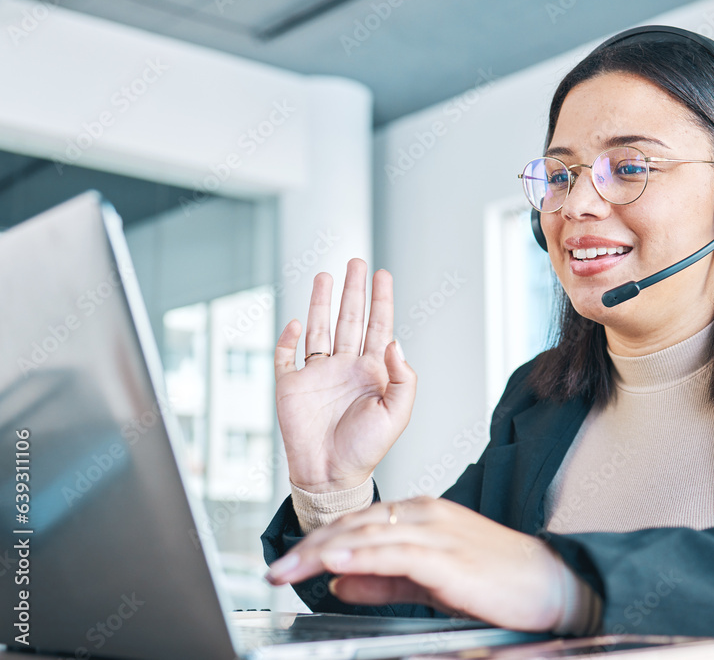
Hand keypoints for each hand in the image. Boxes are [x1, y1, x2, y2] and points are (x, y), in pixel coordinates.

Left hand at [264, 497, 568, 631]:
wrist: (549, 583)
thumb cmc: (495, 580)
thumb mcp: (427, 581)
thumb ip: (383, 580)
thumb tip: (339, 583)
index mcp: (421, 515)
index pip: (358, 523)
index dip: (319, 542)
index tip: (288, 562)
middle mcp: (425, 515)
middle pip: (355, 525)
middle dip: (310, 549)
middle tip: (274, 570)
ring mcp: (437, 532)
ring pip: (367, 536)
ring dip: (323, 554)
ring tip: (289, 569)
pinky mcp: (447, 555)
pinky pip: (395, 553)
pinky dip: (361, 557)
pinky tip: (336, 564)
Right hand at [274, 259, 415, 491]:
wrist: (330, 475)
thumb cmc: (365, 450)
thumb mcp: (397, 414)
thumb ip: (403, 377)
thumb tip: (396, 342)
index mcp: (373, 372)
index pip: (379, 327)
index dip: (381, 300)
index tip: (383, 275)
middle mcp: (346, 367)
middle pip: (350, 319)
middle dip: (353, 291)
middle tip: (356, 262)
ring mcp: (318, 374)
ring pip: (319, 329)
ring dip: (321, 303)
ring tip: (326, 276)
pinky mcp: (291, 386)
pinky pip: (287, 356)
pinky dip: (288, 338)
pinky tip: (296, 322)